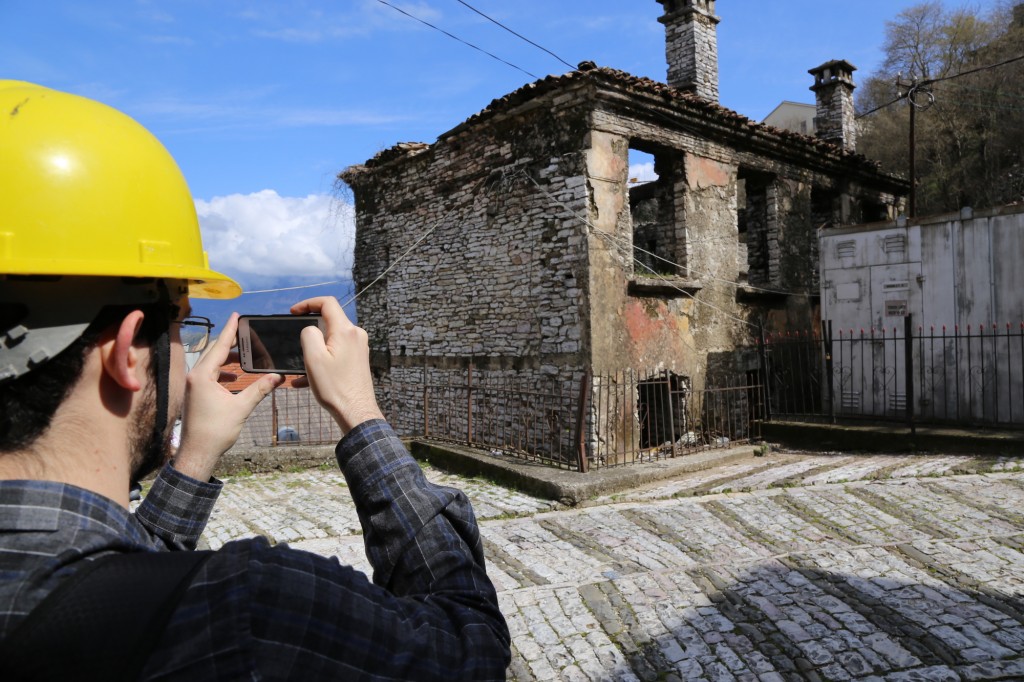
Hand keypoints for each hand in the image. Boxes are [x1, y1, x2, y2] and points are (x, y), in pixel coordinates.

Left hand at [174, 313, 283, 480]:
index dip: (230, 330)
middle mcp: (194, 377)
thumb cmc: (215, 432)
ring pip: (211, 363)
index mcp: (203, 376)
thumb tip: (276, 377)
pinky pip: (209, 374)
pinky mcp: (195, 394)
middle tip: (245, 332)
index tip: (237, 316)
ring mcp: (193, 385)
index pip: (219, 346)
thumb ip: (259, 389)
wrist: (197, 452)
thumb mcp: (241, 408)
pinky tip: (235, 376)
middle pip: (214, 351)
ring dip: (227, 357)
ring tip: (244, 355)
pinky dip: (223, 371)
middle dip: (231, 342)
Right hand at [290, 297, 383, 433]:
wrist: (355, 412)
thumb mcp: (313, 358)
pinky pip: (336, 353)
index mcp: (345, 331)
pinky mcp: (358, 360)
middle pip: (330, 321)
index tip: (293, 312)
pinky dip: (322, 361)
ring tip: (300, 366)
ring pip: (331, 340)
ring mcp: (358, 348)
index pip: (327, 303)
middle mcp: (356, 335)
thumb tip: (310, 328)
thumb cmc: (334, 387)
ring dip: (314, 349)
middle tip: (295, 342)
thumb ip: (309, 334)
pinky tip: (306, 379)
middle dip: (310, 330)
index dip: (308, 303)